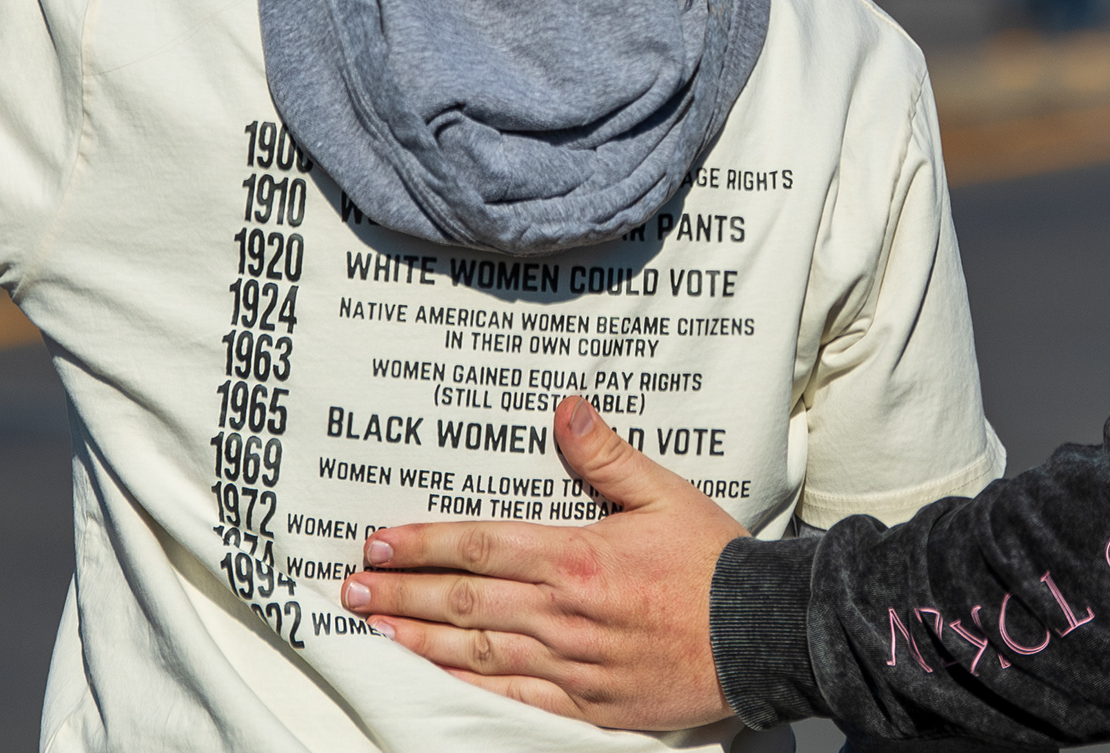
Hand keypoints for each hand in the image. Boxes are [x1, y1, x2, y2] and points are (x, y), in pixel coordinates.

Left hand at [347, 396, 738, 725]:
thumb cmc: (712, 562)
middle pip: (465, 600)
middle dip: (401, 592)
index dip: (423, 543)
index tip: (378, 542)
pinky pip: (513, 697)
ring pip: (477, 651)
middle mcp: (564, 612)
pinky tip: (433, 677)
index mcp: (577, 556)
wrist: (759, 635)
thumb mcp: (663, 493)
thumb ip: (606, 454)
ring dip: (419, 638)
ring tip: (373, 627)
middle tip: (351, 587)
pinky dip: (466, 687)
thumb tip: (564, 408)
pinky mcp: (585, 702)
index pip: (480, 544)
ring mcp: (571, 663)